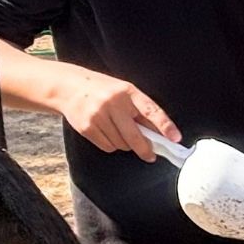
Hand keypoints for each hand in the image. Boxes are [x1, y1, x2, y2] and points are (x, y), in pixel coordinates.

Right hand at [53, 63, 180, 159]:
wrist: (68, 87)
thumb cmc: (103, 90)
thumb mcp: (124, 92)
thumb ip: (141, 110)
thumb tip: (160, 134)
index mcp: (128, 92)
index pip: (151, 110)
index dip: (165, 126)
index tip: (175, 138)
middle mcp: (113, 103)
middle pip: (135, 136)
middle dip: (145, 149)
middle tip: (151, 156)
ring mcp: (98, 116)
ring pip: (122, 144)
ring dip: (125, 144)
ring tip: (117, 130)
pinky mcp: (87, 127)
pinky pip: (108, 147)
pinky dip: (111, 145)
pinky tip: (106, 132)